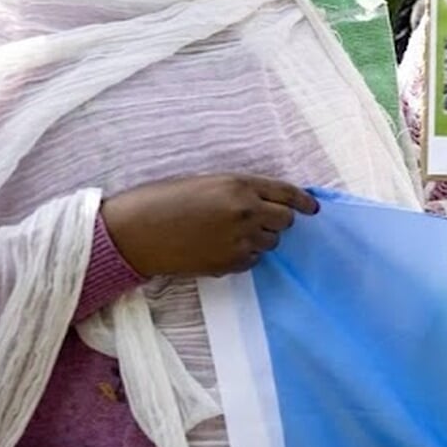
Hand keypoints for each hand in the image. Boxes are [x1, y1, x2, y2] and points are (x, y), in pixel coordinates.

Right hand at [100, 175, 318, 277]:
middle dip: (277, 221)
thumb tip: (269, 202)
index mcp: (240, 185)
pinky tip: (220, 249)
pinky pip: (253, 261)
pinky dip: (245, 256)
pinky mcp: (228, 263)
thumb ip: (240, 191)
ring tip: (229, 234)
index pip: (287, 193)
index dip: (304, 201)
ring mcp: (239, 239)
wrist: (134, 232)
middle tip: (259, 221)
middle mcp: (246, 211)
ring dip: (259, 239)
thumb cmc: (164, 200)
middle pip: (285, 221)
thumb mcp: (207, 183)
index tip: (312, 207)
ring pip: (270, 243)